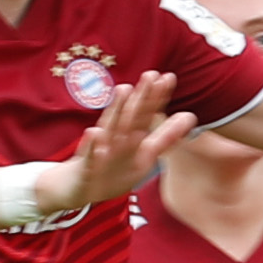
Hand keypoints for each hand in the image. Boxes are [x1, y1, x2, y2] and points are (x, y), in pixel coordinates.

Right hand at [42, 73, 195, 214]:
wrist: (73, 188)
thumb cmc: (111, 169)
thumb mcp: (143, 156)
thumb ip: (165, 137)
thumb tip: (190, 116)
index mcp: (130, 136)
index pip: (146, 114)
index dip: (157, 97)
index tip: (169, 77)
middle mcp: (115, 138)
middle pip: (130, 115)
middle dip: (141, 97)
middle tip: (151, 74)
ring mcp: (99, 151)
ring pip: (109, 129)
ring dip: (116, 110)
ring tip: (124, 90)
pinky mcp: (86, 167)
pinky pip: (89, 156)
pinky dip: (92, 146)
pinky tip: (94, 133)